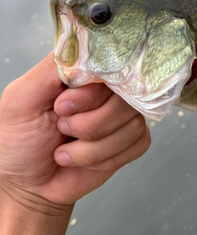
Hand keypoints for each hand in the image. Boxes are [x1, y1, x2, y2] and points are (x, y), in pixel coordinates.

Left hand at [0, 52, 150, 209]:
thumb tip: (85, 49)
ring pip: (132, 124)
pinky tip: (83, 160)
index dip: (90, 93)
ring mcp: (123, 116)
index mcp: (82, 74)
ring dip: (91, 147)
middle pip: (124, 98)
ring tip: (66, 149)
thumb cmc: (19, 140)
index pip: (109, 66)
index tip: (62, 107)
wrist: (28, 185)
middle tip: (61, 129)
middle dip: (89, 124)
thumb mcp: (21, 97)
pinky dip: (104, 158)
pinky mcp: (132, 141)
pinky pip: (138, 144)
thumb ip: (51, 68)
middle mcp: (107, 90)